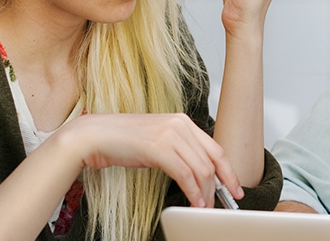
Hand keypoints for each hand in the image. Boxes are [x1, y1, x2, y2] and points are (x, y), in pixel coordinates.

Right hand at [56, 112, 243, 207]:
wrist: (94, 136)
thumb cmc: (122, 140)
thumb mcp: (158, 141)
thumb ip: (179, 151)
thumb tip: (198, 175)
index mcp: (183, 121)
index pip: (216, 149)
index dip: (229, 171)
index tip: (234, 188)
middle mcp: (180, 124)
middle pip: (212, 161)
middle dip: (220, 187)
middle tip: (220, 204)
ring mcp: (169, 134)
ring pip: (201, 169)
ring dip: (206, 193)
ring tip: (203, 208)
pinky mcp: (158, 147)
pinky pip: (185, 174)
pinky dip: (192, 191)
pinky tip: (193, 203)